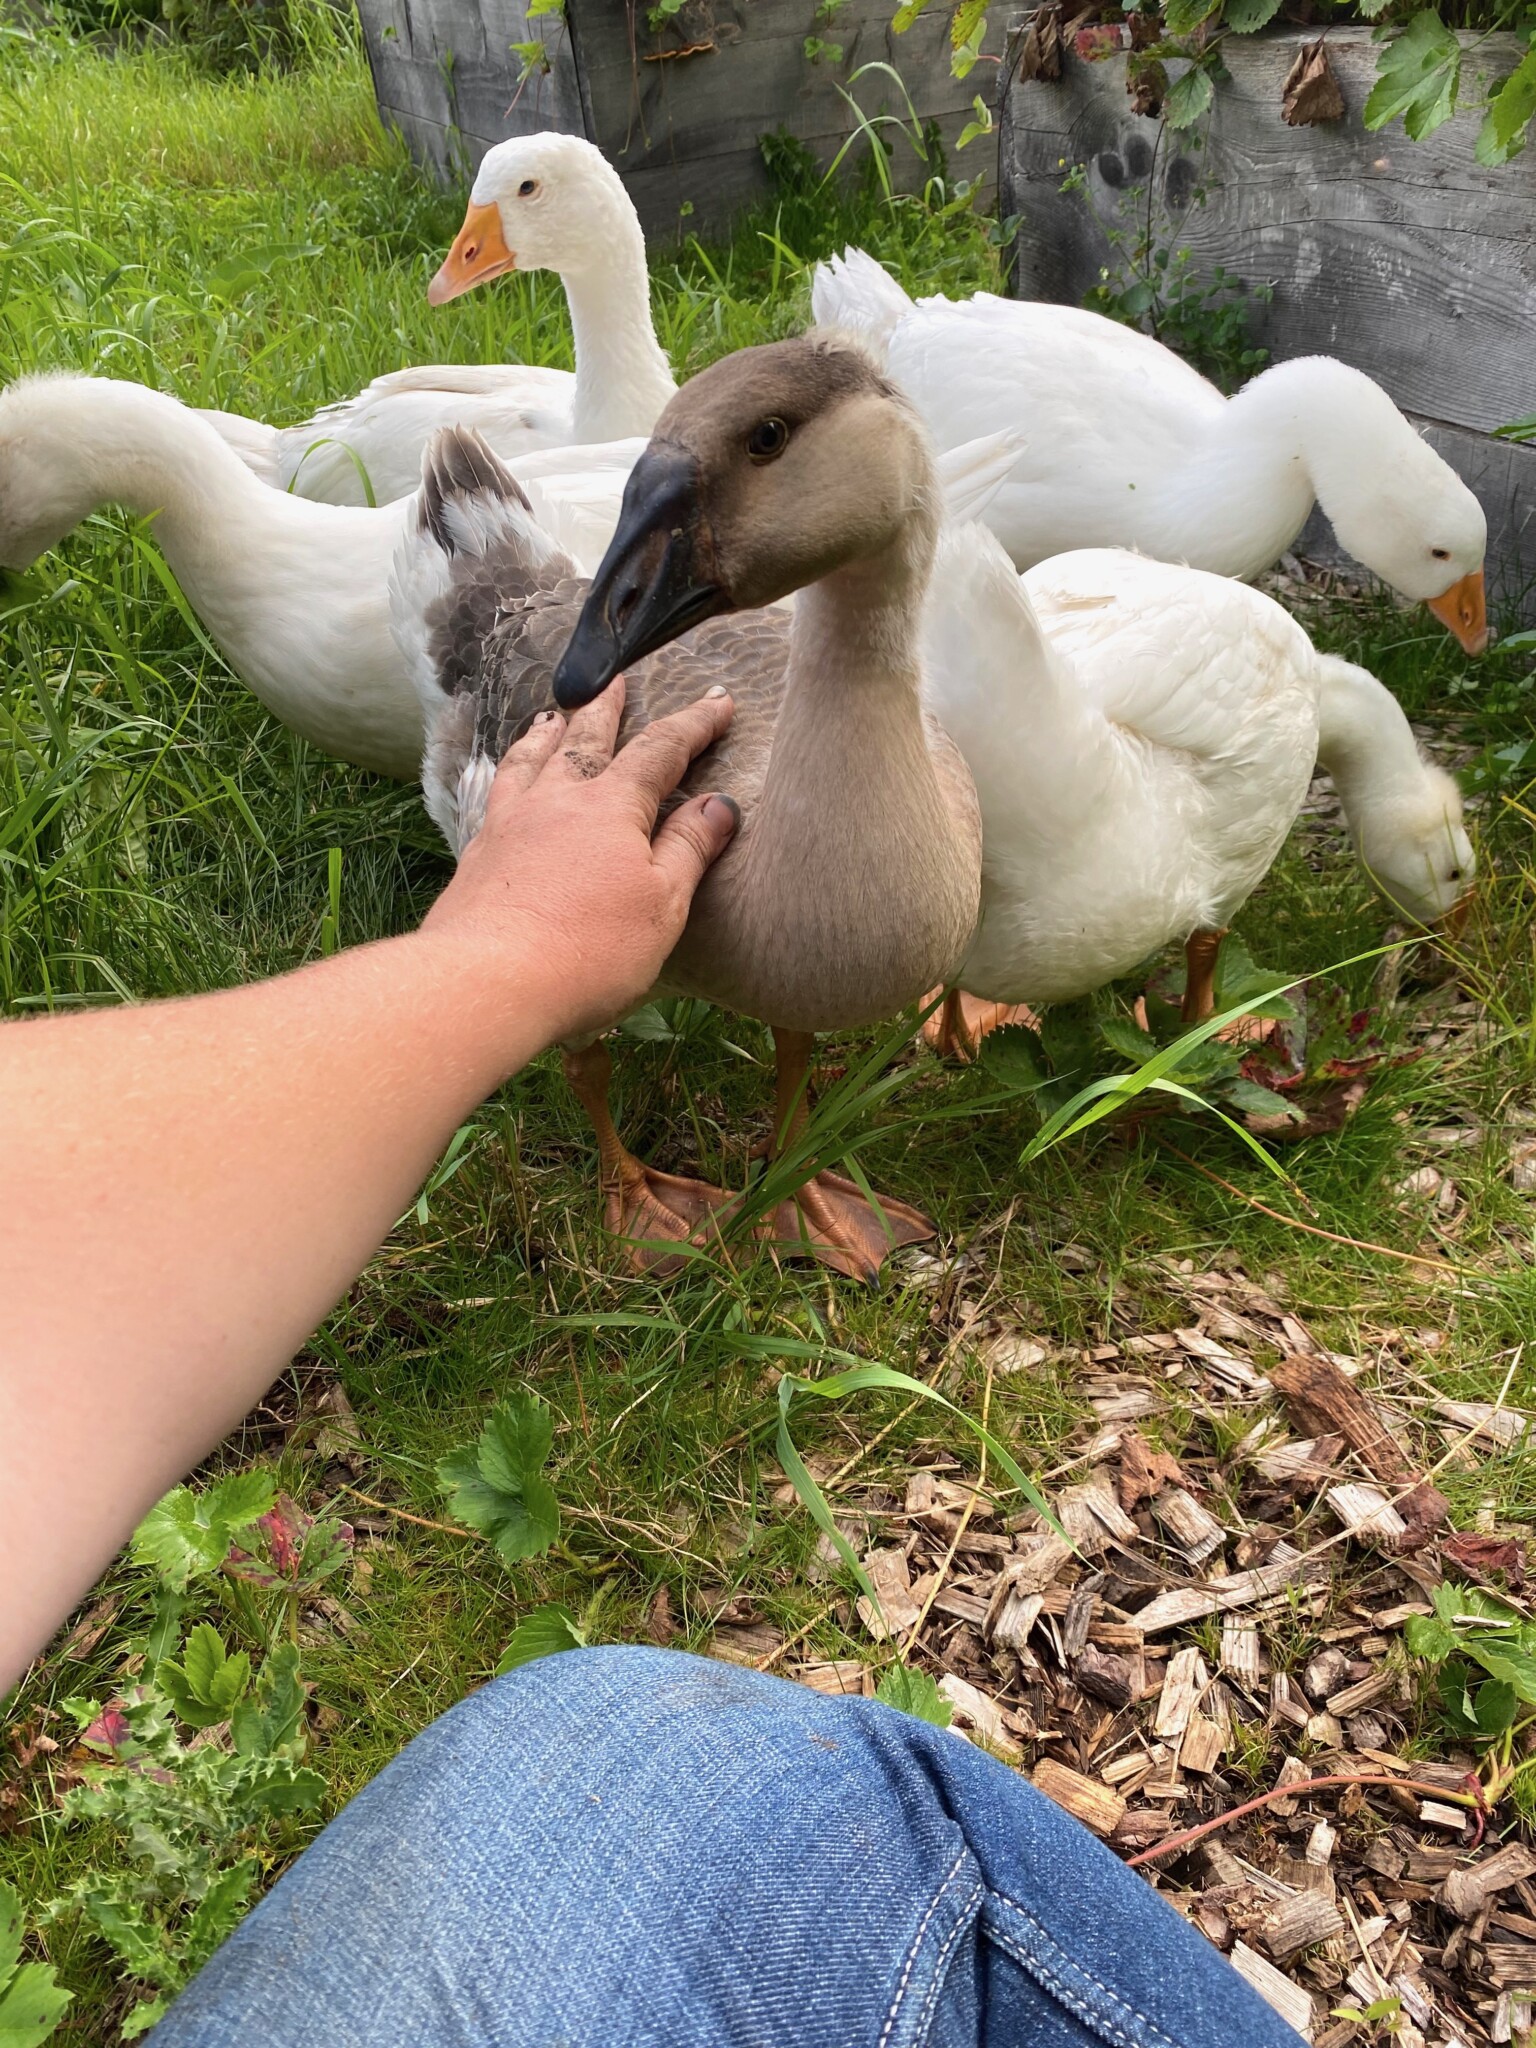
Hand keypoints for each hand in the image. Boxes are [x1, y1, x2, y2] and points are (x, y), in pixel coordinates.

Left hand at [421, 678, 737, 1043]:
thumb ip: (689, 850)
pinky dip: (507, 777)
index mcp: (610, 808)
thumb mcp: (661, 905)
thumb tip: (719, 804)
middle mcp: (556, 801)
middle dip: (607, 708)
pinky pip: (494, 796)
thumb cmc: (588, 953)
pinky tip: (505, 786)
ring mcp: (508, 825)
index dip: (694, 724)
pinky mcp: (476, 857)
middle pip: (585, 739)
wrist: (487, 983)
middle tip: (616, 681)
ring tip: (550, 717)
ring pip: (529, 761)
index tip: (720, 700)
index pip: (660, 750)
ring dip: (546, 734)